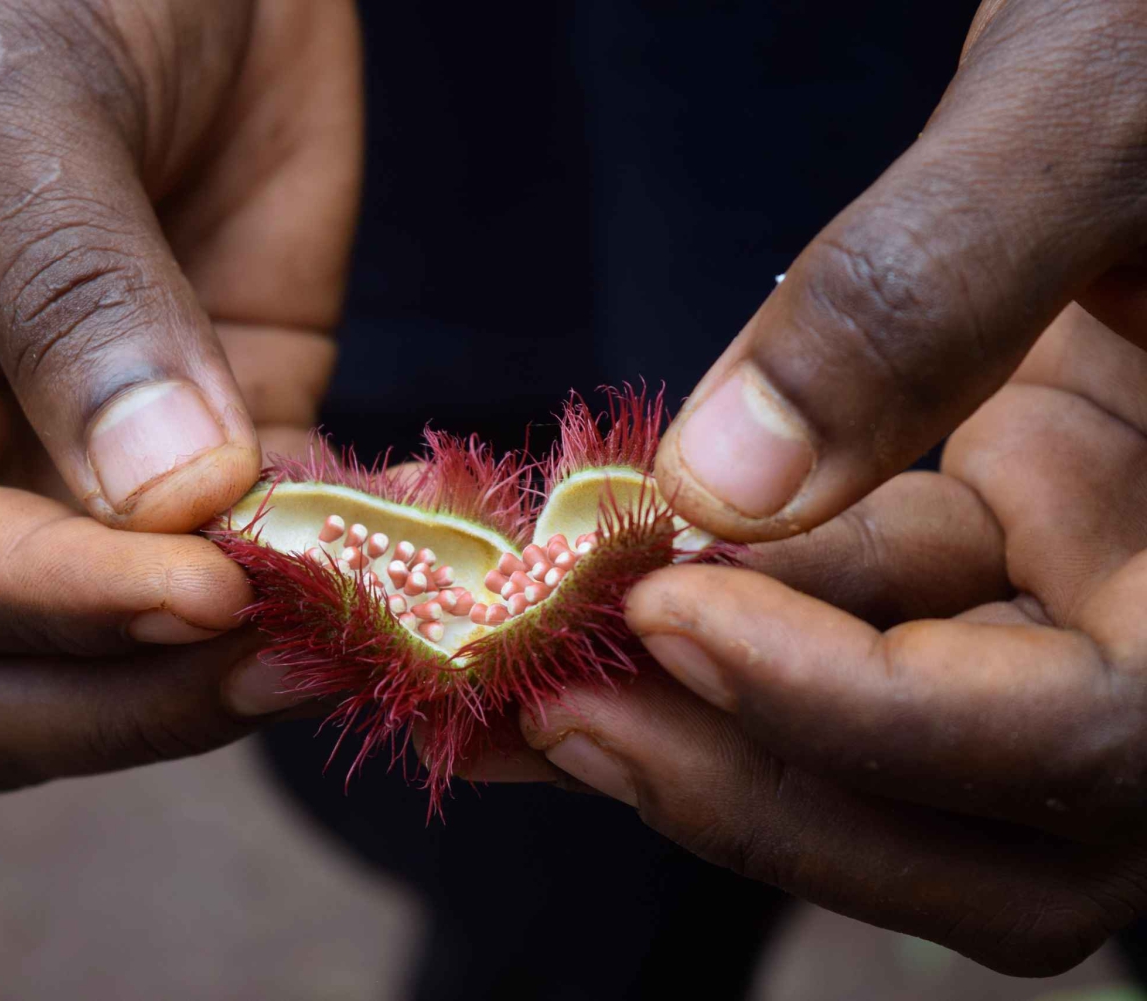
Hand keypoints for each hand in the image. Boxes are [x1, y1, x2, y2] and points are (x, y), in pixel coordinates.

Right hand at [0, 0, 358, 788]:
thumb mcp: (16, 105)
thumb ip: (77, 301)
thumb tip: (166, 501)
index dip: (61, 608)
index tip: (203, 589)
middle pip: (7, 678)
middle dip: (137, 692)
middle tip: (284, 656)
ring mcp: (101, 463)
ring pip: (137, 656)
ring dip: (244, 661)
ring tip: (363, 622)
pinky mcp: (231, 436)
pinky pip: (268, 560)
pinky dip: (334, 583)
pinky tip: (408, 561)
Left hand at [524, 0, 1146, 974]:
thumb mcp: (1095, 111)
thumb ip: (931, 287)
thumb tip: (722, 482)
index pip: (1087, 737)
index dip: (868, 715)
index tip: (677, 621)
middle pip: (980, 820)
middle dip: (753, 777)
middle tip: (552, 716)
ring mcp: (1076, 586)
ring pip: (892, 744)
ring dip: (700, 722)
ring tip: (519, 677)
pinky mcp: (993, 538)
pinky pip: (852, 623)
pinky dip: (720, 622)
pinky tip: (580, 597)